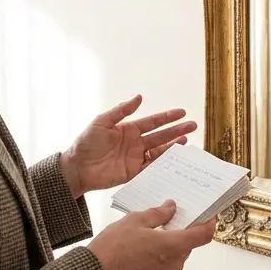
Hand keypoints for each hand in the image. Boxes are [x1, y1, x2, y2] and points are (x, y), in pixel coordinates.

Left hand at [62, 95, 196, 198]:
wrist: (77, 168)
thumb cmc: (85, 143)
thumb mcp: (101, 122)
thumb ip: (120, 111)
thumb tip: (139, 97)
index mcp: (129, 129)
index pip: (153, 122)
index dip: (168, 117)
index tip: (182, 112)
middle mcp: (135, 143)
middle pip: (161, 136)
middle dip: (177, 130)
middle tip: (193, 125)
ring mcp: (135, 158)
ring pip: (160, 151)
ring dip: (173, 146)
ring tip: (187, 141)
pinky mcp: (134, 172)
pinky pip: (152, 168)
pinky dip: (163, 165)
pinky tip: (174, 161)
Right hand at [88, 201, 215, 269]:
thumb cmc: (113, 248)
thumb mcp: (135, 220)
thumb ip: (158, 214)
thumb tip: (171, 208)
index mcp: (174, 245)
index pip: (204, 235)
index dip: (207, 224)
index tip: (205, 218)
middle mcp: (174, 264)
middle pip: (186, 246)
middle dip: (177, 235)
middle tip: (160, 225)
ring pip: (174, 259)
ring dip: (165, 249)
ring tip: (142, 241)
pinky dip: (156, 263)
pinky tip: (138, 256)